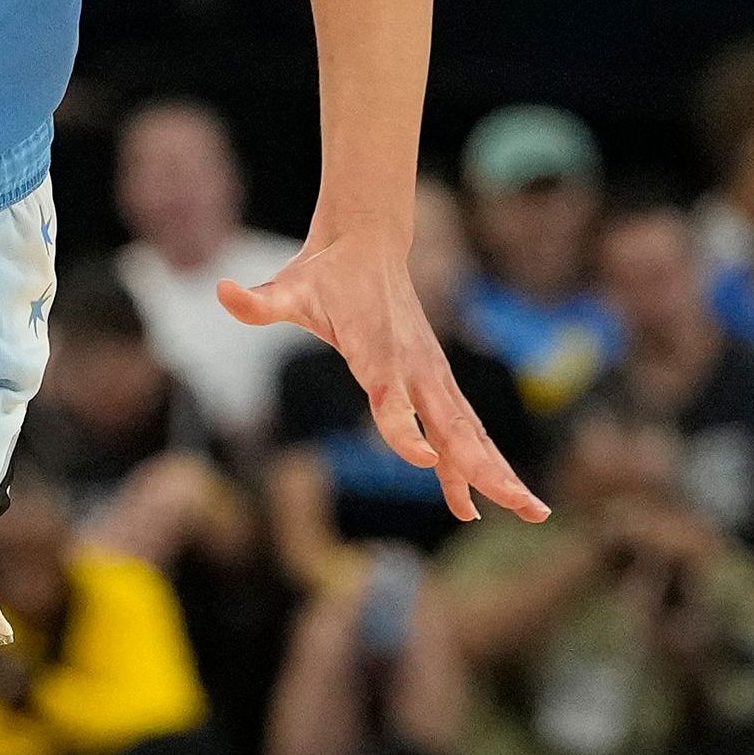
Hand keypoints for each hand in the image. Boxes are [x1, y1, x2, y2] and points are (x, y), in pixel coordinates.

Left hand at [214, 236, 544, 522]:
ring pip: (470, 434)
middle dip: (485, 468)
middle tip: (516, 505)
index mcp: (380, 352)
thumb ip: (259, 301)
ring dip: (499, 473)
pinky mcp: (437, 381)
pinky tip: (476, 503)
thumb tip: (220, 290)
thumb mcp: (288, 287)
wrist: (368, 241)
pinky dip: (475, 464)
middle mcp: (415, 369)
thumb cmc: (325, 272)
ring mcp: (432, 376)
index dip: (405, 431)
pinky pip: (460, 430)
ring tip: (532, 512)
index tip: (423, 462)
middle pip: (455, 427)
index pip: (393, 401)